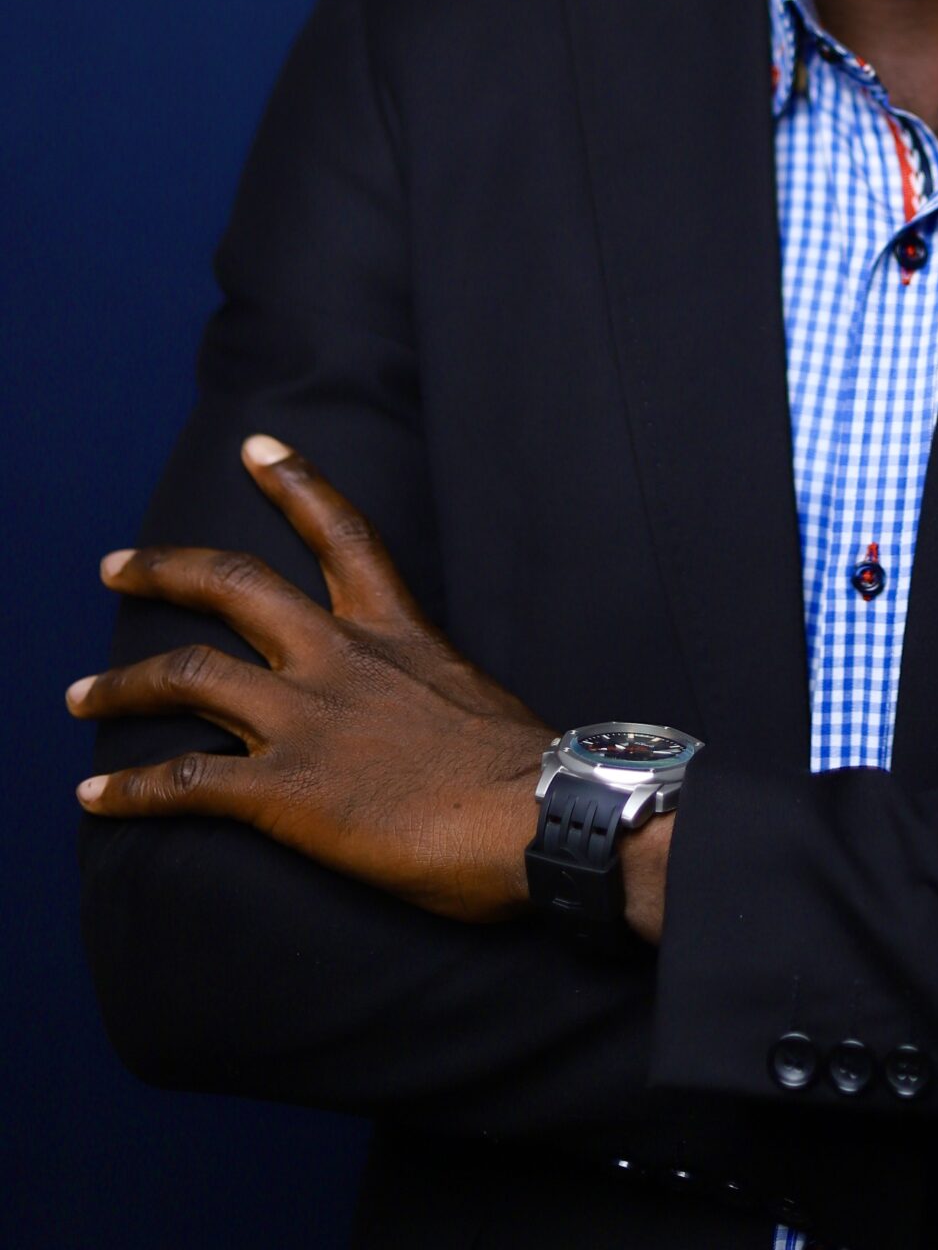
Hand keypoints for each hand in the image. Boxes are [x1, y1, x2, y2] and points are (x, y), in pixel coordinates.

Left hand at [67, 436, 553, 921]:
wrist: (535, 815)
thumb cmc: (522, 768)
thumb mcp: (473, 692)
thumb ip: (428, 683)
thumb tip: (423, 704)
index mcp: (395, 629)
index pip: (339, 533)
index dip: (293, 483)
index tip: (255, 446)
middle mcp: (338, 658)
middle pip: (234, 588)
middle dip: (163, 572)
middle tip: (113, 567)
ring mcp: (306, 720)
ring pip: (188, 676)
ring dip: (122, 685)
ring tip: (79, 697)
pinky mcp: (284, 792)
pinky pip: (185, 782)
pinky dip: (131, 790)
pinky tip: (92, 800)